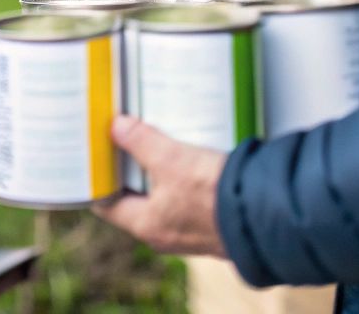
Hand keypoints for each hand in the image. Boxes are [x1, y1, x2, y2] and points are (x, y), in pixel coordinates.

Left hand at [94, 116, 227, 257]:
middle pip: (134, 198)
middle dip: (128, 169)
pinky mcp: (213, 221)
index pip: (106, 203)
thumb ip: (141, 141)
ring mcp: (190, 229)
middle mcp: (165, 233)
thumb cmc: (215, 196)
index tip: (91, 156)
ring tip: (152, 140)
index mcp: (145, 225)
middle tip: (120, 139)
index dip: (96, 179)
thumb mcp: (171, 160)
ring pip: (163, 196)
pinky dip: (183, 178)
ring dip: (158, 171)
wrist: (267, 214)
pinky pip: (188, 197)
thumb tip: (117, 126)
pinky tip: (187, 155)